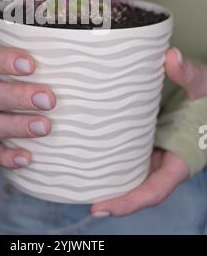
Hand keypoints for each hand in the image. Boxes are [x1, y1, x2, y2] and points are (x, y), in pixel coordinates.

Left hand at [91, 47, 206, 216]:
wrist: (202, 91)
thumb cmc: (206, 96)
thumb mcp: (202, 86)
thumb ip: (189, 74)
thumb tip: (170, 58)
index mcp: (178, 158)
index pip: (153, 190)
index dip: (129, 202)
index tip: (100, 208)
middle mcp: (161, 158)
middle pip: (133, 183)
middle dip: (107, 193)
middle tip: (75, 192)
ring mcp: (149, 147)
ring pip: (125, 167)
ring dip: (103, 172)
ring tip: (72, 171)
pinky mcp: (139, 134)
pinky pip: (122, 147)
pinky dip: (105, 148)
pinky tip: (84, 143)